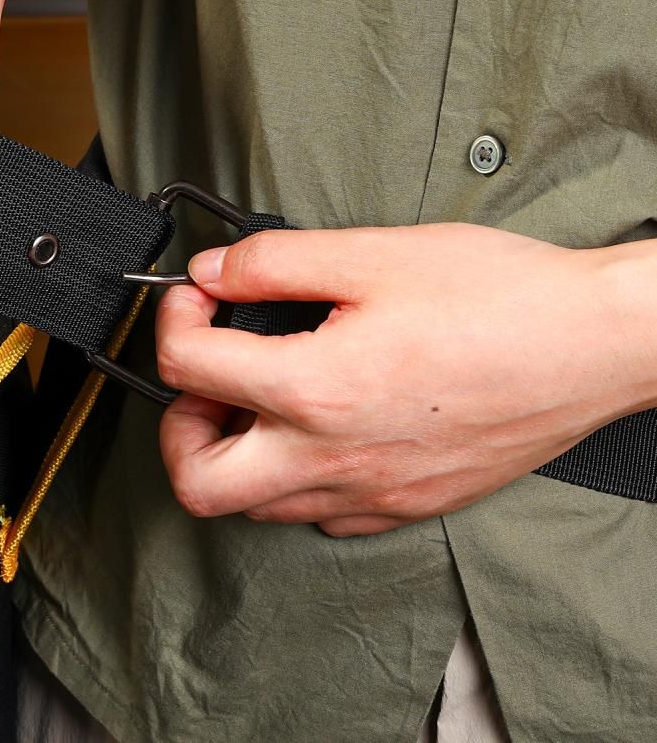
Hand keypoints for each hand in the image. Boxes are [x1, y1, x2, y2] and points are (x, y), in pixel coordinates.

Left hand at [156, 223, 652, 536]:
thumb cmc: (501, 298)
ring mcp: (372, 494)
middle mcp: (335, 458)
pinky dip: (294, 477)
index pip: (187, 368)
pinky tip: (318, 426)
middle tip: (204, 376)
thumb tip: (214, 272)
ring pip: (256, 507)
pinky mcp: (406, 506)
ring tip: (261, 394)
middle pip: (198, 482)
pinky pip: (320, 515)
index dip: (174, 318)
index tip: (197, 298)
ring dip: (235, 452)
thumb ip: (274, 262)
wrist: (594, 343)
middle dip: (179, 424)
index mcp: (317, 390)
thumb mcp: (373, 254)